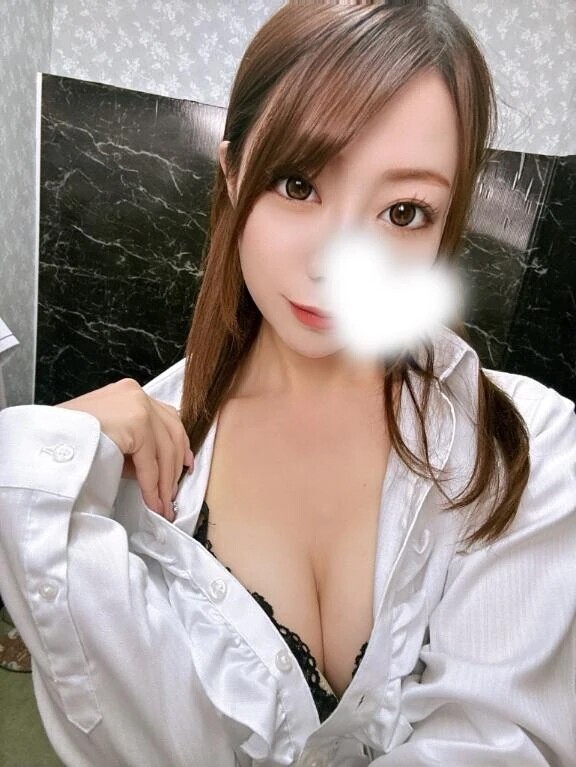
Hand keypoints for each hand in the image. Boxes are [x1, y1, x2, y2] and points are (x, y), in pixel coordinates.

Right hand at [55, 378, 193, 520]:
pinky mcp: (137, 422)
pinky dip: (153, 487)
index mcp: (129, 393)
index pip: (166, 418)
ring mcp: (138, 405)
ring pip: (165, 450)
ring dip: (165, 482)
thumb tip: (155, 472)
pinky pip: (151, 463)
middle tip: (174, 492)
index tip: (186, 465)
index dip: (180, 444)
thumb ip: (133, 444)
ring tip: (163, 505)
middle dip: (176, 466)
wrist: (44, 438)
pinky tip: (154, 503)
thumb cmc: (69, 439)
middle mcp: (137, 394)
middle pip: (172, 432)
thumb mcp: (108, 435)